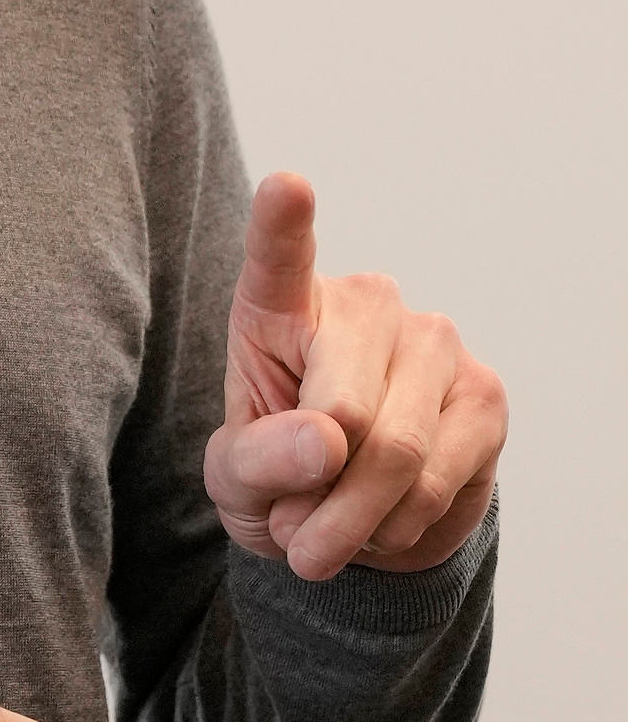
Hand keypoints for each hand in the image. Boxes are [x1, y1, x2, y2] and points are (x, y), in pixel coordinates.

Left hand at [204, 172, 506, 582]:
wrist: (349, 514)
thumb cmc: (278, 472)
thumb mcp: (236, 477)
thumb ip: (259, 458)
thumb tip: (328, 442)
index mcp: (283, 304)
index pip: (279, 258)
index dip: (282, 223)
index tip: (286, 186)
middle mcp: (366, 305)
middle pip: (344, 412)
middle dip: (315, 497)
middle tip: (291, 535)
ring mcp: (434, 342)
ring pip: (397, 455)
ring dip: (352, 524)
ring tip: (326, 534)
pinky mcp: (485, 396)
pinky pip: (439, 484)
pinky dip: (396, 527)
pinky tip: (381, 520)